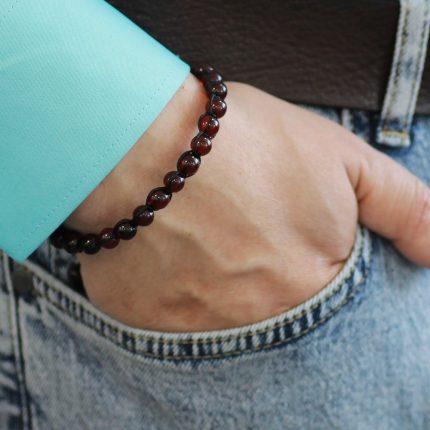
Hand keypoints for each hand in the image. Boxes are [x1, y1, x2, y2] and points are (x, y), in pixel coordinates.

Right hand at [65, 73, 429, 331]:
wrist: (142, 141)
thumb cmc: (242, 141)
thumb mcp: (338, 158)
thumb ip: (402, 208)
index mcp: (312, 284)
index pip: (328, 300)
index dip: (302, 256)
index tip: (278, 234)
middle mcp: (258, 320)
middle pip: (273, 310)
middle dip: (261, 270)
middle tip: (235, 229)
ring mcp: (197, 329)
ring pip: (221, 316)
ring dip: (217, 279)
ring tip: (201, 233)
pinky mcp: (145, 324)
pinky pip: (168, 320)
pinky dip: (173, 287)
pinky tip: (168, 250)